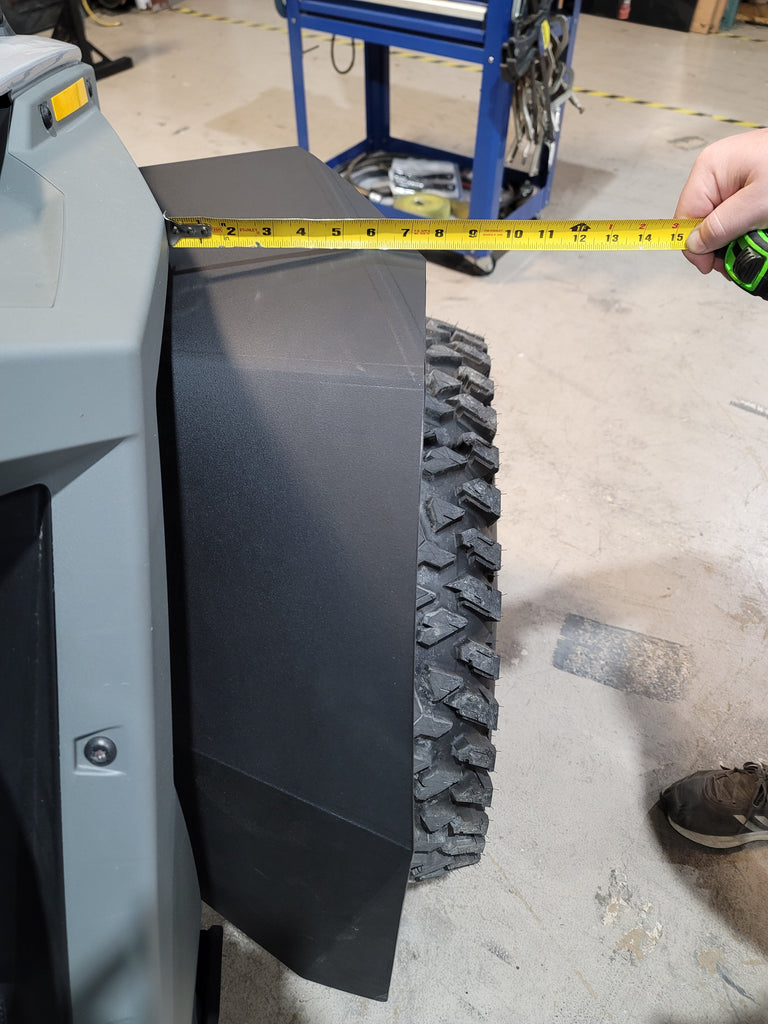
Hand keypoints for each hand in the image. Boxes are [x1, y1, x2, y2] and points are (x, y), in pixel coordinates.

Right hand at [674, 128, 767, 273]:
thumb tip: (695, 245)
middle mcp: (718, 173)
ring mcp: (733, 181)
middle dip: (720, 245)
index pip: (684, 216)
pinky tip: (761, 233)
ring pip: (721, 224)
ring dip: (737, 240)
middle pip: (702, 223)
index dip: (694, 246)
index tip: (712, 266)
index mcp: (710, 169)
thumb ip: (722, 226)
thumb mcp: (758, 204)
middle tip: (742, 255)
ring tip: (758, 242)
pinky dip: (748, 230)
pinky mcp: (748, 189)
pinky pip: (738, 218)